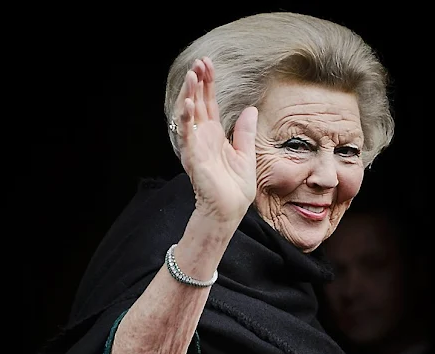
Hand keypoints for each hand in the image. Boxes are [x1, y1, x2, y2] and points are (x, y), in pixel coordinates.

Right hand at [172, 57, 257, 224]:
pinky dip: (185, 118)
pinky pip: (186, 134)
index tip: (208, 64)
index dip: (208, 84)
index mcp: (213, 136)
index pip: (208, 104)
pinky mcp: (193, 157)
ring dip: (188, 94)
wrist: (230, 210)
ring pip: (187, 115)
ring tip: (192, 75)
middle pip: (196, 103)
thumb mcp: (246, 154)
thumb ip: (245, 133)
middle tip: (199, 62)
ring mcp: (195, 147)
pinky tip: (188, 103)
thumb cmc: (235, 189)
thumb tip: (250, 110)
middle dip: (197, 82)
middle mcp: (201, 138)